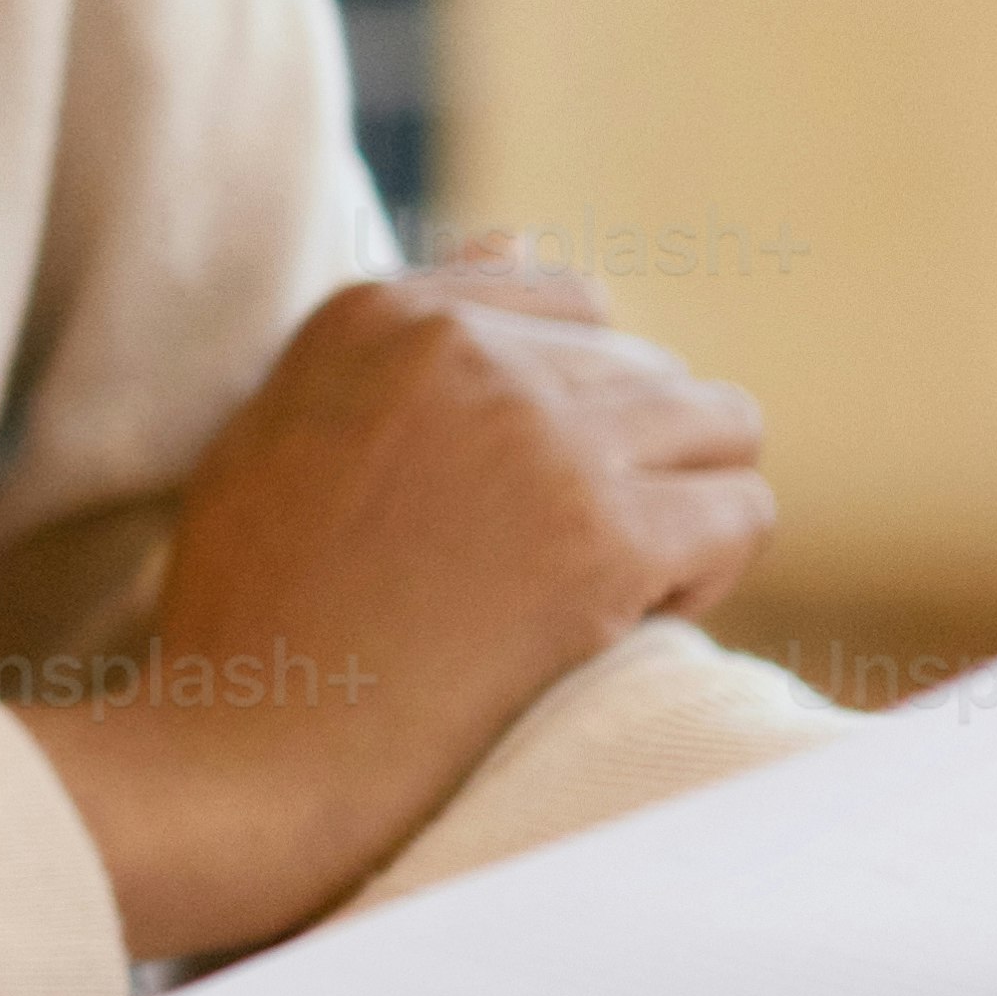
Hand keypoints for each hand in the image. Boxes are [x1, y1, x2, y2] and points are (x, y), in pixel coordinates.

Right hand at [16, 236, 773, 962]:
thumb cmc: (257, 611)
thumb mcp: (285, 427)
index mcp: (380, 316)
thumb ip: (400, 337)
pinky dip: (710, 570)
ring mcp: (543, 437)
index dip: (578, 401)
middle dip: (637, 460)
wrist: (252, 752)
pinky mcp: (604, 533)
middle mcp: (467, 353)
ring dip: (688, 504)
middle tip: (568, 558)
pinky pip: (744, 513)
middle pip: (654, 367)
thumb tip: (524, 243)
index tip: (534, 487)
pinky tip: (634, 617)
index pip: (570, 300)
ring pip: (724, 426)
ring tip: (616, 582)